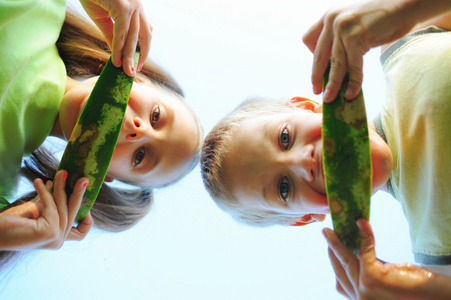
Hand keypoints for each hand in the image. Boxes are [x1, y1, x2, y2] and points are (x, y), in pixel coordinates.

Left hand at [0, 170, 92, 249]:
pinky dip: (45, 191)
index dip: (86, 219)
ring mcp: (55, 239)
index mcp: (57, 239)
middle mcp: (58, 241)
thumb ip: (51, 201)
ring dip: (62, 186)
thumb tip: (60, 180)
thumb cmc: (12, 223)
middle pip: (74, 213)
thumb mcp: (38, 211)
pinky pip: (51, 205)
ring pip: (64, 206)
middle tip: (84, 179)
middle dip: (80, 193)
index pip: (80, 233)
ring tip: (61, 172)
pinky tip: (38, 181)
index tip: (85, 205)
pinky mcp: (50, 232)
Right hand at [79, 0, 151, 76]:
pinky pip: (122, 32)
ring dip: (129, 56)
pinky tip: (115, 59)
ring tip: (125, 71)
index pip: (145, 32)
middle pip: (144, 36)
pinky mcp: (123, 6)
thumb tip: (118, 54)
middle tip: (133, 73)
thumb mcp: (103, 18)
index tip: (138, 64)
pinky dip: (119, 47)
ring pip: (133, 36)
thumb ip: (112, 35)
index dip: (143, 49)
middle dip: (139, 56)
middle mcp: (137, 5)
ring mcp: (132, 5)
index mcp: (136, 7)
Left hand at [302, 0, 417, 102]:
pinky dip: (352, 83)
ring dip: (332, 85)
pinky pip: (352, 67)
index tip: (319, 69)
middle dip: (316, 76)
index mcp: (328, 16)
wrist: (404, 5)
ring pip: (334, 65)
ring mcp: (343, 29)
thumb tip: (331, 65)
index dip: (312, 56)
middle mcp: (332, 21)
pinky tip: (351, 94)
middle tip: (316, 91)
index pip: (308, 40)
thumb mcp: (352, 22)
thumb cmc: (381, 17)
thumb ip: (339, 37)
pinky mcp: (356, 38)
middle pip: (318, 56)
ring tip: (329, 99)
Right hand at [323, 219, 450, 299]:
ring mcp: (364, 290)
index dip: (333, 263)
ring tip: (331, 230)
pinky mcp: (371, 278)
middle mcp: (360, 299)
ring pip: (345, 260)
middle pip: (339, 271)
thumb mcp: (385, 279)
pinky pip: (363, 250)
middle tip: (326, 234)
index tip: (328, 248)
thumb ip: (371, 270)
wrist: (435, 296)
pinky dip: (364, 234)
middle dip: (331, 250)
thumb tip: (357, 249)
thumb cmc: (415, 288)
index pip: (340, 283)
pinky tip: (362, 222)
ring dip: (337, 242)